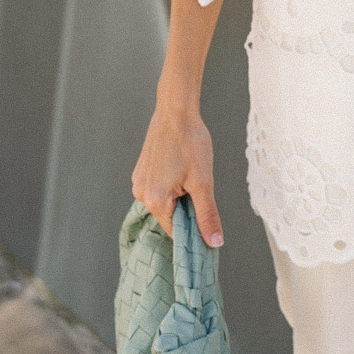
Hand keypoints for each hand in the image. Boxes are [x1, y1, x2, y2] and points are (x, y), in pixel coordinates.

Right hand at [131, 98, 223, 246]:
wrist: (176, 111)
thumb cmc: (190, 142)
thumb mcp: (203, 182)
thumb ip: (207, 215)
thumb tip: (214, 243)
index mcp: (155, 200)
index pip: (176, 232)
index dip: (194, 231)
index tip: (208, 225)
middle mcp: (141, 194)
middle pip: (170, 217)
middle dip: (187, 210)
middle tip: (201, 189)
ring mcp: (139, 182)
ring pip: (164, 202)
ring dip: (180, 197)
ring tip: (190, 174)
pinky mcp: (141, 171)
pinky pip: (158, 189)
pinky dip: (171, 186)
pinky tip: (181, 168)